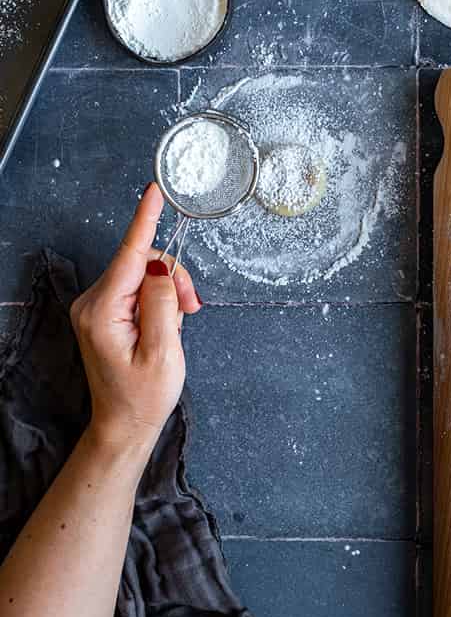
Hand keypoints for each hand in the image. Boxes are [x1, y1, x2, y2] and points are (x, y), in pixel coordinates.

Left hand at [69, 182, 201, 462]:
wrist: (124, 425)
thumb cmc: (143, 398)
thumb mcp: (163, 353)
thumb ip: (161, 304)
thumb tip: (160, 268)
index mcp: (102, 311)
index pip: (130, 255)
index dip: (146, 221)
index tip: (153, 191)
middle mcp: (93, 303)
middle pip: (142, 263)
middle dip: (172, 279)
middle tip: (191, 309)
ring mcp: (96, 307)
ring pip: (143, 276)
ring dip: (168, 293)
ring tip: (178, 325)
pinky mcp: (104, 313)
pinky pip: (138, 291)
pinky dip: (158, 302)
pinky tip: (164, 327)